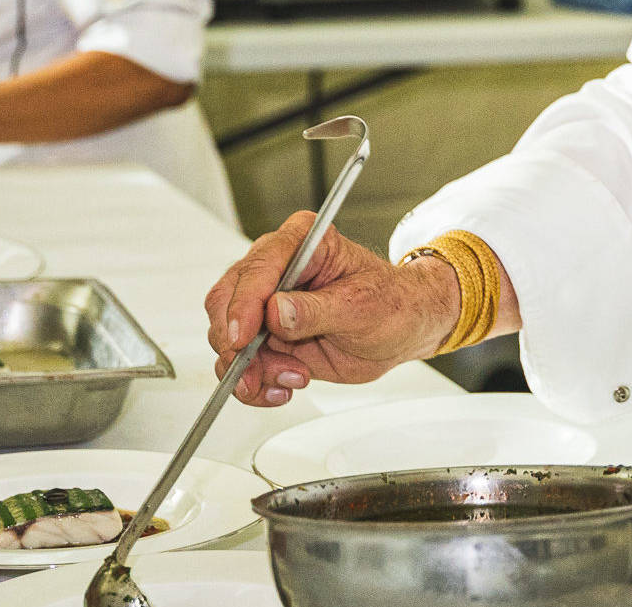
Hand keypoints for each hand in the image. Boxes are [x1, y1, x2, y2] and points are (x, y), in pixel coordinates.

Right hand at [205, 211, 460, 406]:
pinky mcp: (267, 336)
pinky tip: (280, 389)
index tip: (243, 337)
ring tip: (294, 377)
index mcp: (303, 242)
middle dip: (238, 343)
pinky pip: (240, 362)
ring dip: (251, 367)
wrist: (404, 327)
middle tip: (259, 370)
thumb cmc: (392, 302)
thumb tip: (276, 311)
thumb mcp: (361, 306)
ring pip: (228, 337)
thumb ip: (316, 310)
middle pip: (226, 301)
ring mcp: (267, 304)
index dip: (244, 303)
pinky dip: (253, 382)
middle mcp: (277, 269)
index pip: (258, 267)